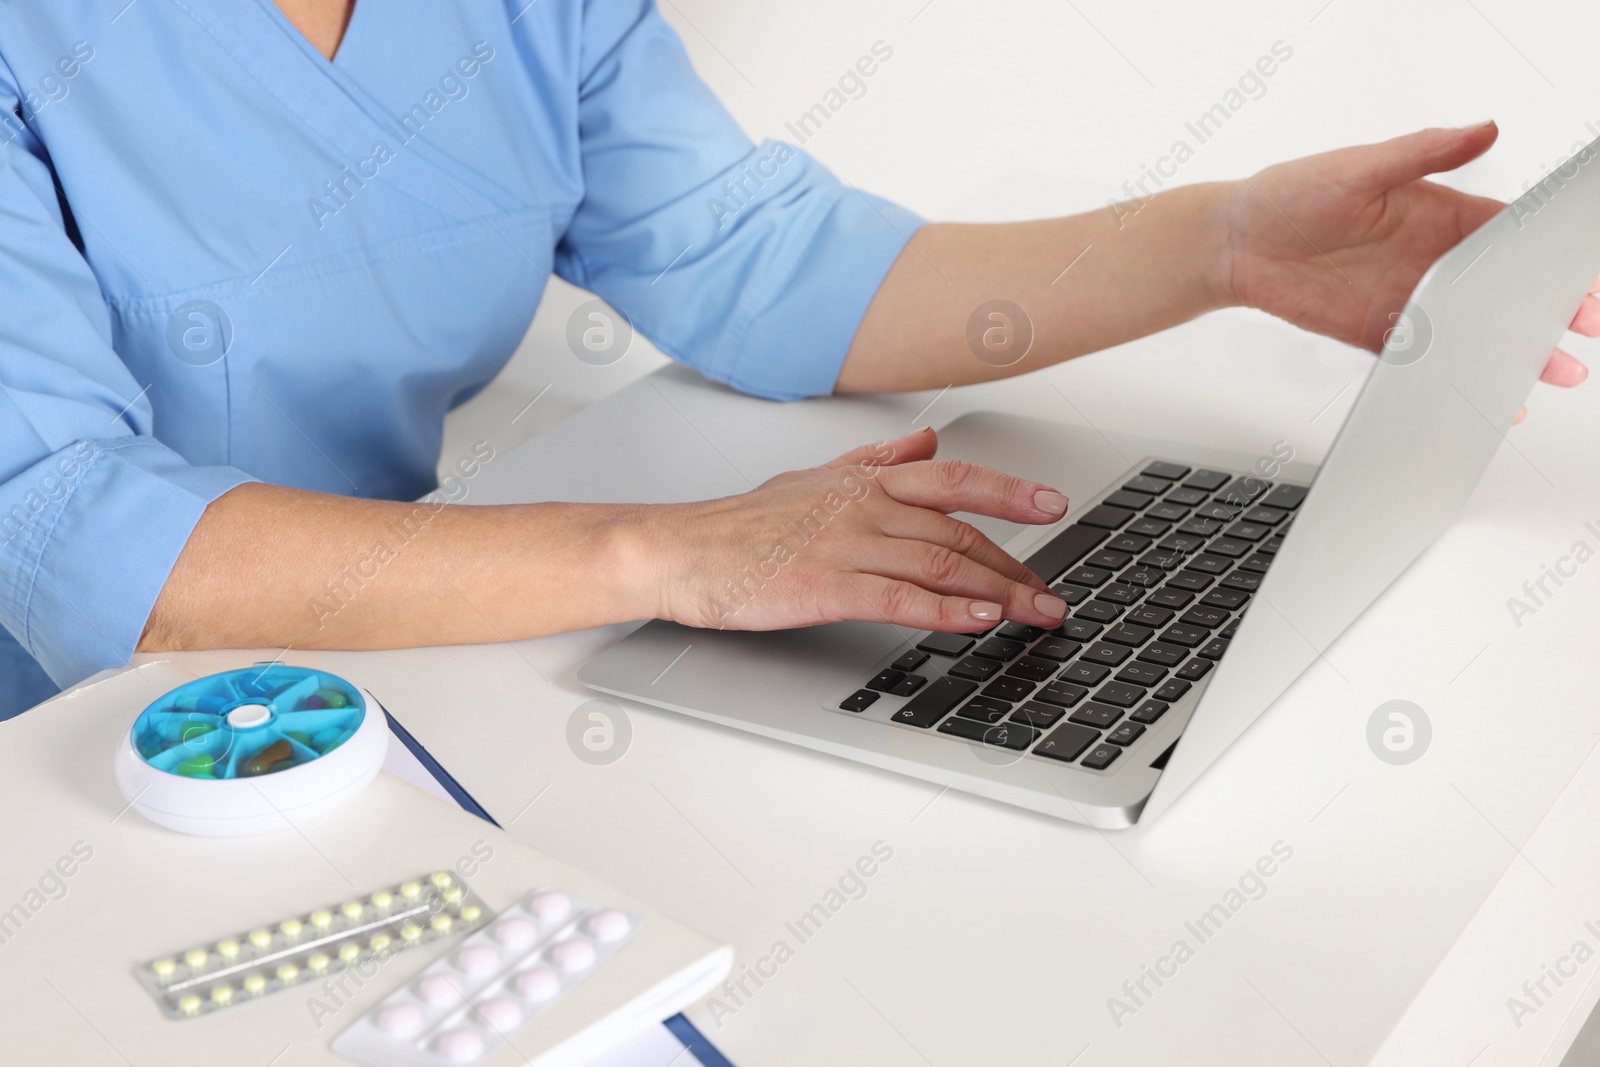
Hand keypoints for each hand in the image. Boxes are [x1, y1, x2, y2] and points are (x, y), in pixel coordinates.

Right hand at [648, 427, 1071, 632]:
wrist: (680, 551)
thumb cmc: (740, 524)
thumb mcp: (814, 477)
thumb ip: (876, 459)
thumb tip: (928, 439)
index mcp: (864, 482)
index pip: (953, 479)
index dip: (1010, 491)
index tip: (1053, 503)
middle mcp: (864, 508)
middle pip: (959, 532)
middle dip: (1016, 565)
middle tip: (1050, 594)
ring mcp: (847, 546)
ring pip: (941, 565)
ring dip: (999, 592)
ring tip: (1034, 612)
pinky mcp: (827, 587)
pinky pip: (901, 598)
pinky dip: (949, 610)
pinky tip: (980, 620)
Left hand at [1223, 123, 1596, 420]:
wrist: (1233, 244)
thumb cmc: (1288, 194)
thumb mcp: (1359, 167)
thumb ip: (1421, 152)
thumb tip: (1482, 129)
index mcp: (1438, 213)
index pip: (1510, 233)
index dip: (1549, 252)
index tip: (1582, 274)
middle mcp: (1429, 258)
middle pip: (1504, 288)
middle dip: (1547, 308)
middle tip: (1585, 329)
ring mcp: (1406, 298)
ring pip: (1473, 329)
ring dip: (1512, 350)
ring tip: (1552, 371)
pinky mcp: (1377, 332)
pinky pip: (1424, 360)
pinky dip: (1454, 377)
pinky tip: (1483, 393)